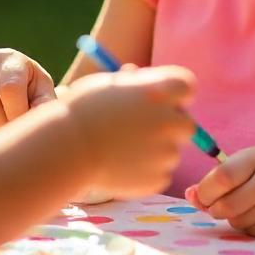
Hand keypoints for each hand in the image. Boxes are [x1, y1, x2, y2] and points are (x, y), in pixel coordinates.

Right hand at [0, 48, 55, 132]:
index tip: (24, 125)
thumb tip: (35, 120)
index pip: (9, 89)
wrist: (11, 86)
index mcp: (11, 58)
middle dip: (2, 124)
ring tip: (1, 129)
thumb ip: (44, 106)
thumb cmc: (31, 93)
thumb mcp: (43, 95)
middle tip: (12, 130)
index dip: (17, 113)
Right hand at [67, 65, 195, 198]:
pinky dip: (146, 173)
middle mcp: (171, 120)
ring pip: (171, 152)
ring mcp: (167, 152)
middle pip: (186, 124)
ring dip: (155, 152)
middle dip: (169, 127)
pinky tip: (120, 167)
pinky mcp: (158, 179)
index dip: (175, 95)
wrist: (66, 148)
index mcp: (162, 91)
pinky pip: (160, 175)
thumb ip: (131, 83)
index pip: (187, 87)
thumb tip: (137, 76)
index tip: (159, 101)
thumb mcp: (107, 85)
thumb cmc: (82, 111)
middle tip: (141, 130)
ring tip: (121, 151)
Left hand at [185, 148, 254, 236]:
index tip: (203, 196)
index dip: (205, 192)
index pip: (221, 177)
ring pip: (238, 221)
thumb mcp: (248, 165)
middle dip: (216, 209)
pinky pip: (253, 232)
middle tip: (221, 206)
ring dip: (235, 219)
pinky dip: (251, 228)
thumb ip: (218, 178)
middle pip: (226, 205)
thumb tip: (191, 195)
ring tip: (248, 207)